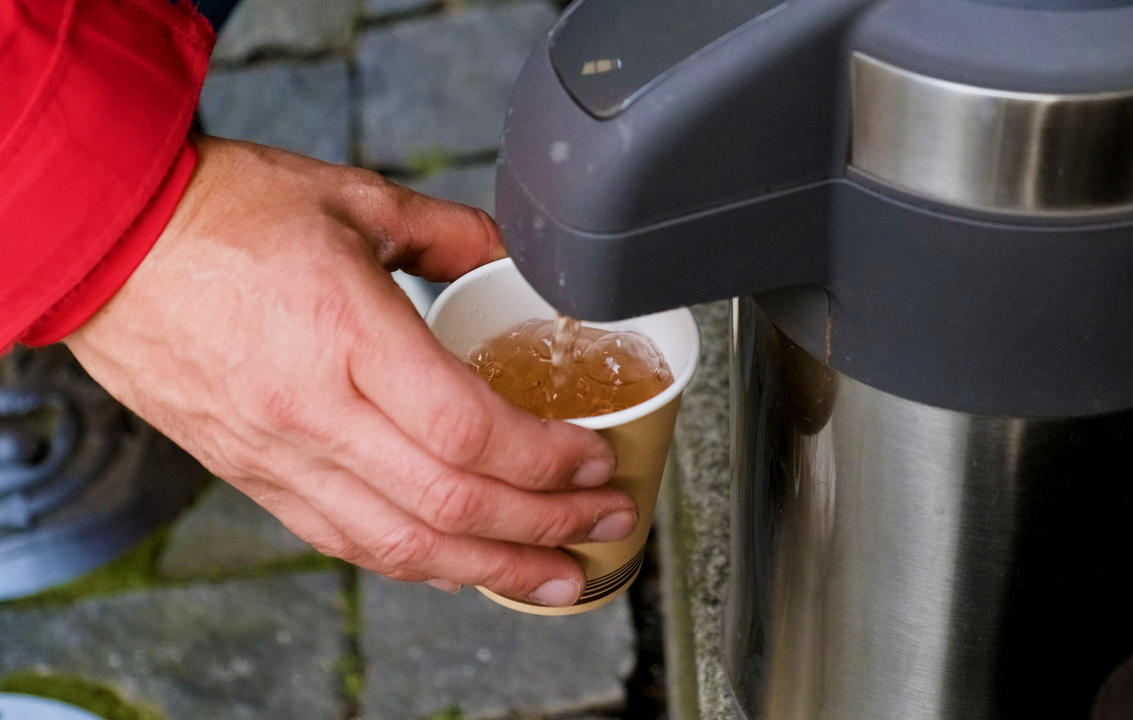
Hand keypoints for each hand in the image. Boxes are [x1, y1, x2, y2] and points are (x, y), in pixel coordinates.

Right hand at [65, 136, 636, 607]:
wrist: (104, 242)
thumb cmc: (220, 214)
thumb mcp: (353, 199)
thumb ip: (449, 232)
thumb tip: (512, 254)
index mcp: (347, 335)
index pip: (470, 430)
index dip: (547, 459)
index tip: (594, 458)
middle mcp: (314, 411)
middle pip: (452, 502)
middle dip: (546, 523)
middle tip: (605, 522)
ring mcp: (279, 454)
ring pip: (401, 544)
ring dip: (492, 567)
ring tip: (558, 574)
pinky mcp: (254, 475)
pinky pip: (345, 540)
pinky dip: (414, 562)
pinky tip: (463, 566)